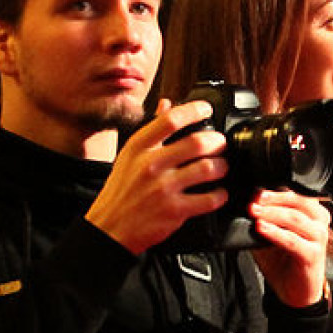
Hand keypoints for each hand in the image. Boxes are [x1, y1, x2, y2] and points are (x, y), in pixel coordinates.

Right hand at [86, 98, 227, 253]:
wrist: (109, 227)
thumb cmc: (121, 190)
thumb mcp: (128, 155)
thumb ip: (151, 130)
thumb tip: (166, 104)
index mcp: (139, 147)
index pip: (170, 120)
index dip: (194, 110)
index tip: (207, 109)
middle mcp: (151, 165)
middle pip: (196, 143)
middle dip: (217, 141)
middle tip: (221, 143)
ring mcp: (163, 189)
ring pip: (207, 169)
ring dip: (222, 166)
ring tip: (222, 167)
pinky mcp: (174, 211)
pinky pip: (209, 199)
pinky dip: (220, 195)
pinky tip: (219, 192)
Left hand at [248, 189, 330, 308]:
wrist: (295, 293)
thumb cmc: (284, 262)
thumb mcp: (271, 235)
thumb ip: (264, 220)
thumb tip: (247, 205)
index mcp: (313, 213)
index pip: (295, 194)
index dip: (275, 191)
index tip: (255, 190)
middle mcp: (319, 222)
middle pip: (298, 202)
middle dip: (273, 199)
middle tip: (253, 199)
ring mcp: (318, 239)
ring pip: (295, 219)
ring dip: (272, 214)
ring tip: (254, 211)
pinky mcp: (313, 255)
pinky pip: (292, 240)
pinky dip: (275, 233)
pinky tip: (261, 228)